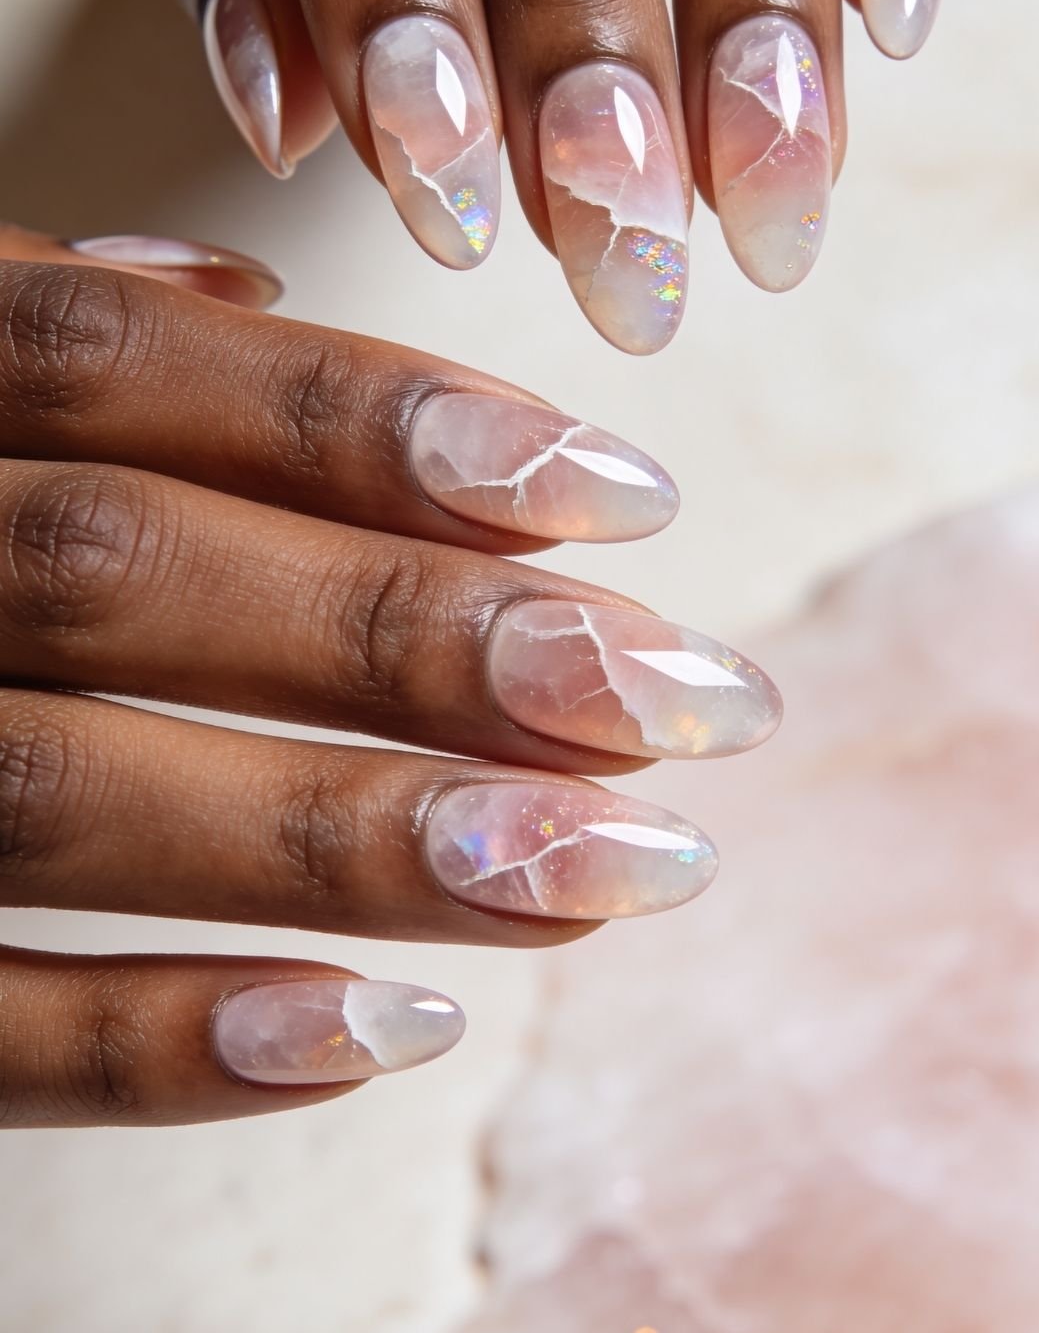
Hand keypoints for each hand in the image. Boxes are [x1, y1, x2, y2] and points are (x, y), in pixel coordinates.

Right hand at [0, 226, 779, 1125]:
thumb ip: (48, 331)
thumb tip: (240, 289)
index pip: (114, 360)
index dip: (365, 418)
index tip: (625, 493)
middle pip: (121, 571)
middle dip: (415, 634)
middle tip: (681, 701)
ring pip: (58, 798)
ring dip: (352, 835)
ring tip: (603, 869)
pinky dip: (170, 1043)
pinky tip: (395, 1025)